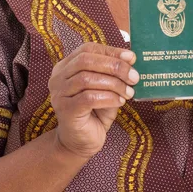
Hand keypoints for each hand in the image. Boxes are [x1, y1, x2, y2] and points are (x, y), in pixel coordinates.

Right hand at [48, 42, 138, 158]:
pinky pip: (88, 97)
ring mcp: (59, 93)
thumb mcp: (106, 87)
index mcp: (67, 66)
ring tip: (129, 92)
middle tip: (134, 76)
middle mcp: (58, 77)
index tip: (131, 58)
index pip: (88, 49)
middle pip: (86, 60)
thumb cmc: (95, 111)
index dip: (111, 51)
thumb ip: (113, 72)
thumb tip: (130, 58)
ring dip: (114, 84)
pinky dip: (108, 97)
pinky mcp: (65, 110)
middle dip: (114, 66)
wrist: (82, 142)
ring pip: (87, 78)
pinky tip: (120, 101)